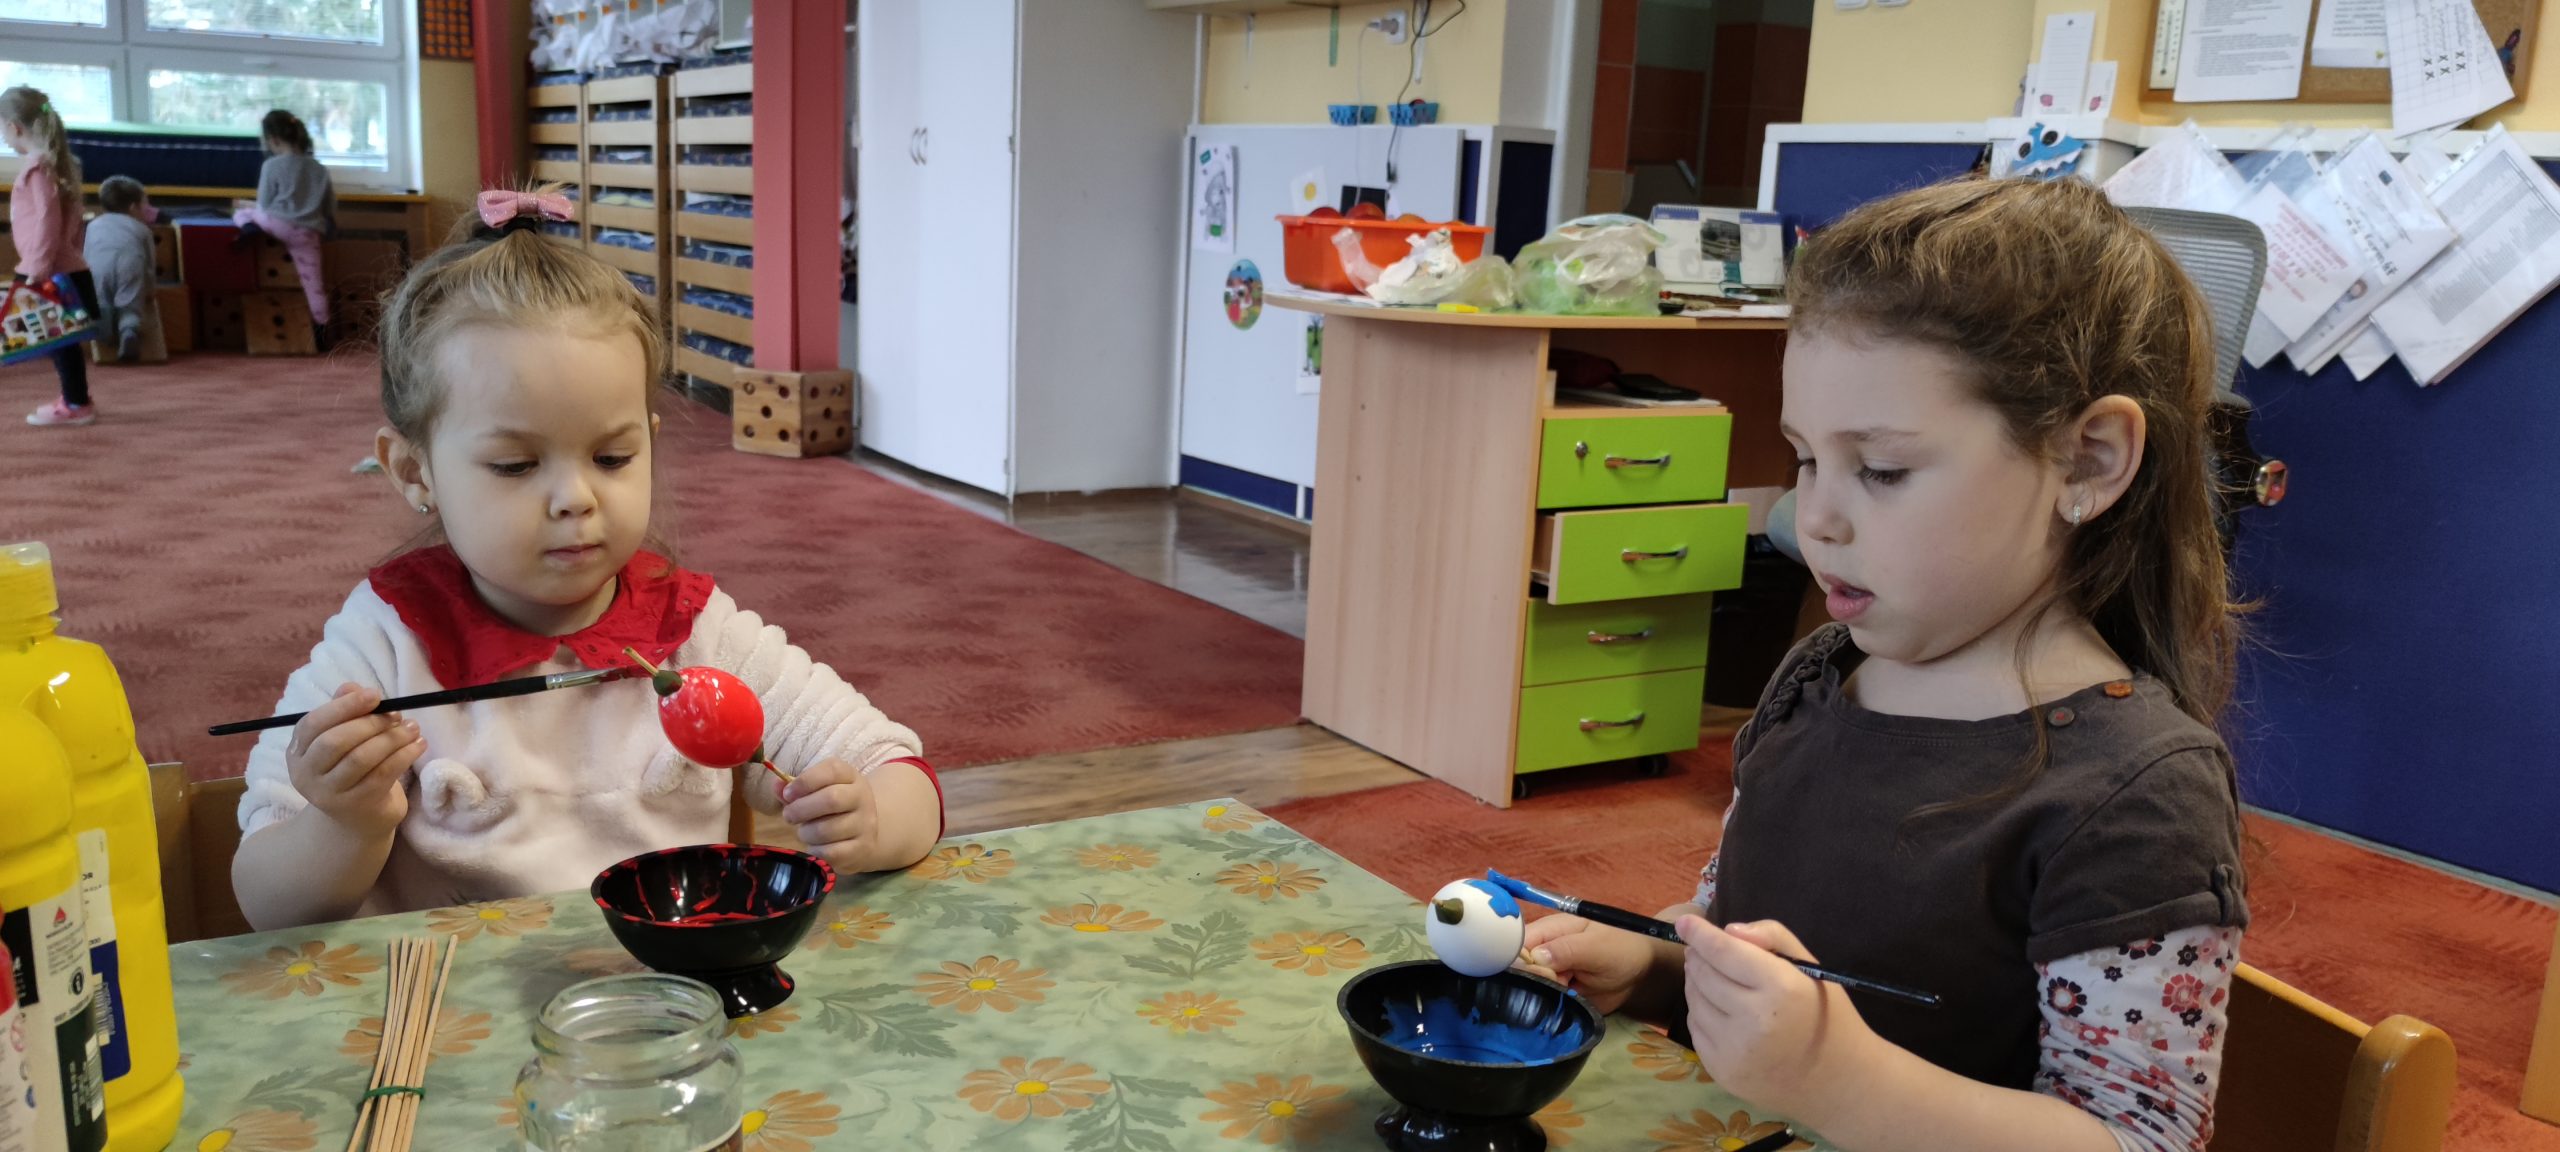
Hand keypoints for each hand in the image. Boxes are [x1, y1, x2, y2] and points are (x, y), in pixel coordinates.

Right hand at [284, 683, 417, 837]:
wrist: (355, 821)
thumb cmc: (349, 770)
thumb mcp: (342, 740)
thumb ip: (343, 712)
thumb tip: (352, 687)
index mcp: (297, 752)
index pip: (312, 724)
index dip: (343, 706)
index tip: (374, 695)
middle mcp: (307, 774)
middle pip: (335, 742)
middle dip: (370, 723)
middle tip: (397, 714)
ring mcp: (330, 794)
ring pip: (361, 758)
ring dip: (392, 738)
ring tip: (412, 727)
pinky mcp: (358, 805)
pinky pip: (383, 774)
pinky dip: (404, 755)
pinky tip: (418, 744)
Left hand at [780, 758, 885, 872]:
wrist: (864, 832)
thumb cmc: (832, 808)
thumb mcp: (817, 791)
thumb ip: (795, 788)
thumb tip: (777, 786)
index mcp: (850, 776)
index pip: (832, 770)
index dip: (805, 781)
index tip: (787, 793)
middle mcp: (862, 797)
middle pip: (831, 799)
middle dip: (801, 809)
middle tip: (788, 816)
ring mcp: (865, 824)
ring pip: (827, 829)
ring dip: (806, 833)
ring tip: (804, 832)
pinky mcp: (862, 848)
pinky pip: (831, 852)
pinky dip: (815, 850)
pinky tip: (814, 846)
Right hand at [1516, 913, 1666, 1014]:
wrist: (1641, 973)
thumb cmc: (1621, 949)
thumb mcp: (1598, 947)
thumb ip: (1568, 950)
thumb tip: (1535, 957)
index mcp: (1549, 930)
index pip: (1517, 943)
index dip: (1518, 960)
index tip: (1538, 974)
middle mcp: (1543, 951)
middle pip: (1518, 968)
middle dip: (1533, 981)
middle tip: (1561, 984)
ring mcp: (1548, 974)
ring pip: (1528, 988)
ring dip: (1541, 996)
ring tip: (1566, 993)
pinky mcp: (1555, 992)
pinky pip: (1541, 1001)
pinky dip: (1547, 1007)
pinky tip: (1560, 1006)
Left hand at [1676, 917, 1879, 1116]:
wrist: (1835, 1081)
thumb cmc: (1825, 1014)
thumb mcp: (1809, 966)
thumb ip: (1772, 936)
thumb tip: (1728, 930)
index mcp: (1780, 988)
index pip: (1723, 951)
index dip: (1698, 932)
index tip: (1683, 922)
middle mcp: (1754, 1020)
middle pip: (1703, 973)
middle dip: (1698, 956)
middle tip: (1702, 950)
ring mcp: (1734, 1050)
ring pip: (1694, 1000)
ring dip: (1697, 982)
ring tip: (1715, 978)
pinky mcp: (1722, 1071)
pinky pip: (1696, 1029)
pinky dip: (1702, 1012)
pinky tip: (1721, 1010)